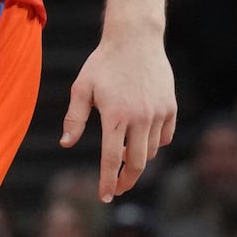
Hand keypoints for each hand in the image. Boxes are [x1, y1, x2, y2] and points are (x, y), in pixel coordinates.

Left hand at [60, 32, 175, 201]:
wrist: (135, 39)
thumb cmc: (103, 63)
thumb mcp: (82, 87)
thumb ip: (74, 118)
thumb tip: (65, 144)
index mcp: (115, 115)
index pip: (112, 158)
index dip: (108, 181)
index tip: (105, 196)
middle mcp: (140, 118)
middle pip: (138, 163)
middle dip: (127, 180)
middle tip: (117, 188)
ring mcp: (159, 113)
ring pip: (152, 150)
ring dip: (139, 159)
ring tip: (124, 156)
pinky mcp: (171, 108)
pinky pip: (165, 136)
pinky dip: (155, 143)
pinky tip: (142, 140)